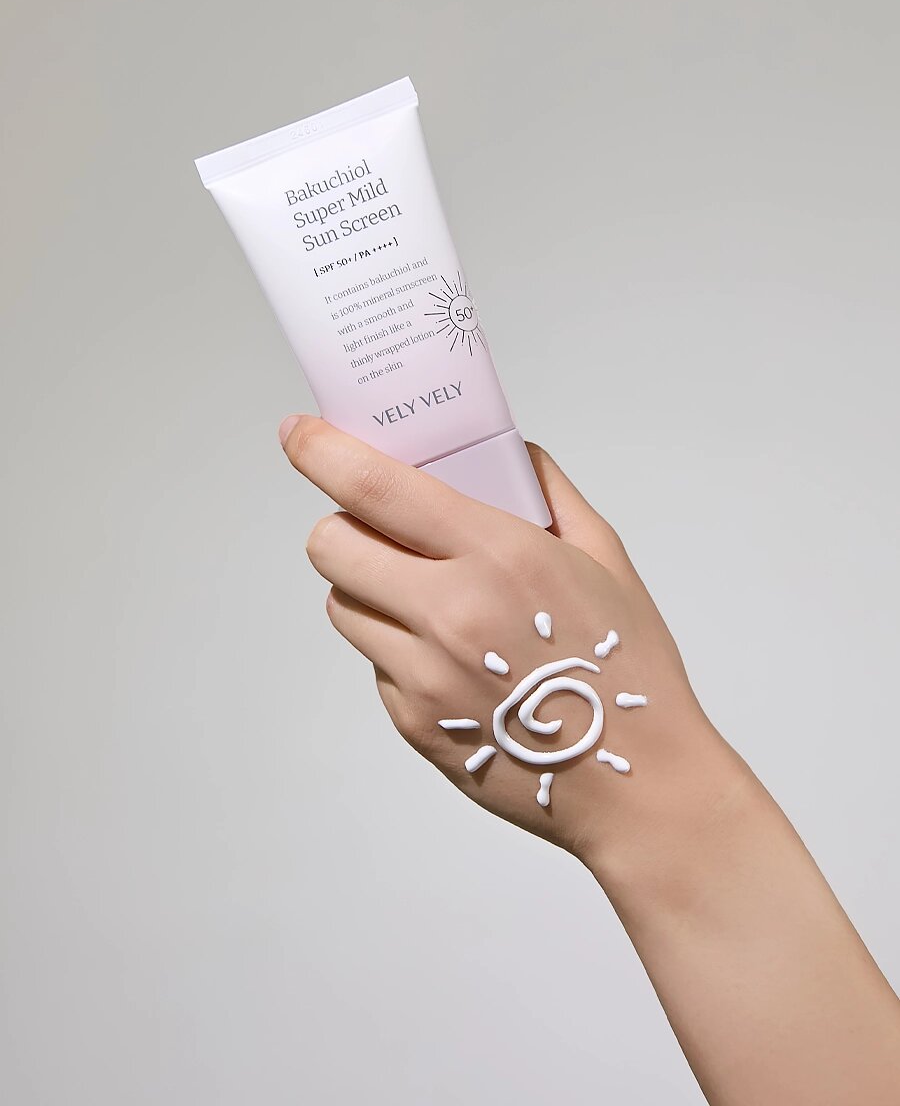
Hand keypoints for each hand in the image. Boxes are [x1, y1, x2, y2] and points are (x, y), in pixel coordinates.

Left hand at [279, 415, 720, 865]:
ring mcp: (423, 674)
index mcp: (498, 555)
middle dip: (342, 525)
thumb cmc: (628, 668)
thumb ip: (550, 492)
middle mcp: (448, 611)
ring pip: (342, 605)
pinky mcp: (413, 722)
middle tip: (378, 530)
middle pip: (331, 546)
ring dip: (365, 588)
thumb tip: (509, 453)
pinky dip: (396, 648)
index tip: (299, 432)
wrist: (637, 784)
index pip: (375, 487)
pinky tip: (452, 659)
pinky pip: (375, 663)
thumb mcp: (606, 558)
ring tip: (421, 597)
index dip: (322, 451)